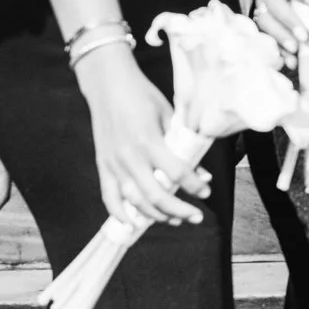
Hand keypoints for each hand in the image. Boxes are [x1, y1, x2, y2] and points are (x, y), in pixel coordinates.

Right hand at [76, 44, 208, 225]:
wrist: (108, 86)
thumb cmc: (142, 96)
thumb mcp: (168, 114)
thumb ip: (181, 142)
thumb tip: (199, 171)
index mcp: (149, 140)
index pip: (175, 172)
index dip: (193, 185)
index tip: (206, 190)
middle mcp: (129, 157)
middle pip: (155, 194)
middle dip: (178, 210)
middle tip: (196, 217)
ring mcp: (113, 164)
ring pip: (134, 201)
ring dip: (155, 215)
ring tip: (174, 219)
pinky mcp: (102, 166)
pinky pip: (109, 197)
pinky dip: (120, 213)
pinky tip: (133, 223)